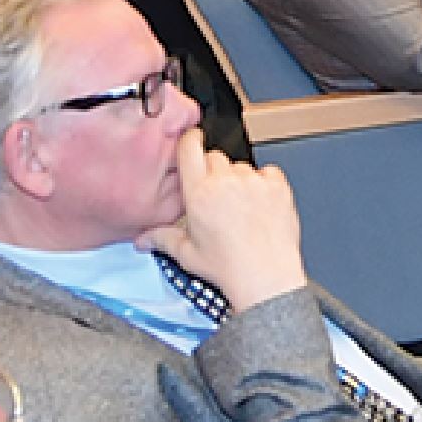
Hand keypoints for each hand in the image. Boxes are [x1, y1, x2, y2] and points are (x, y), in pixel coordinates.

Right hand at [138, 132, 307, 313]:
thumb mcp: (188, 255)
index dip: (190, 141)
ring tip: (241, 209)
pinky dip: (265, 184)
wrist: (267, 280)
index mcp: (199, 193)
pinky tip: (261, 205)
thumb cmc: (229, 269)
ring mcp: (253, 182)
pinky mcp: (277, 186)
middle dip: (213, 173)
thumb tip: (143, 239)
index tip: (192, 144)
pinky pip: (268, 172)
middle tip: (217, 198)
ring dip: (239, 180)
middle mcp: (225, 181)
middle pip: (215, 157)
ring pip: (241, 166)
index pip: (189, 147)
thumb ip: (162, 239)